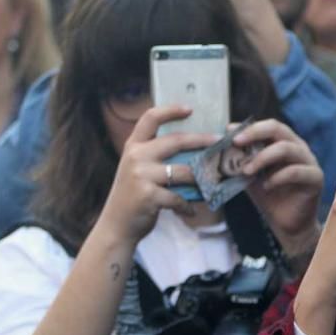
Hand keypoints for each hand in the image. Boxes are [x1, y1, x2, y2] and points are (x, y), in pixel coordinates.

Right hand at [97, 105, 220, 244]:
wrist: (116, 226)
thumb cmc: (133, 196)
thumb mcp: (137, 169)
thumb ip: (155, 156)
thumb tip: (192, 147)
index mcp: (133, 146)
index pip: (150, 118)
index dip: (170, 110)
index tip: (190, 108)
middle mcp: (136, 157)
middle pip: (175, 141)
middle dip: (202, 140)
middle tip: (219, 141)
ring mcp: (141, 176)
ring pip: (183, 171)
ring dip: (201, 177)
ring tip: (212, 181)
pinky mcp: (149, 196)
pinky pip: (179, 197)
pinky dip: (187, 205)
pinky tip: (191, 210)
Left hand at [236, 119, 323, 254]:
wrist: (286, 223)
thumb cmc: (269, 196)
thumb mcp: (250, 174)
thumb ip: (239, 159)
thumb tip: (220, 143)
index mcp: (284, 143)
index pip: (269, 126)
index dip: (250, 127)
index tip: (229, 133)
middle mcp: (299, 148)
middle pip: (279, 129)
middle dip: (255, 133)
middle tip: (236, 143)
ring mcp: (309, 162)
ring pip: (287, 148)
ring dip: (263, 157)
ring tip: (247, 171)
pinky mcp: (316, 178)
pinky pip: (297, 171)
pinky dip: (278, 177)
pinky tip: (266, 186)